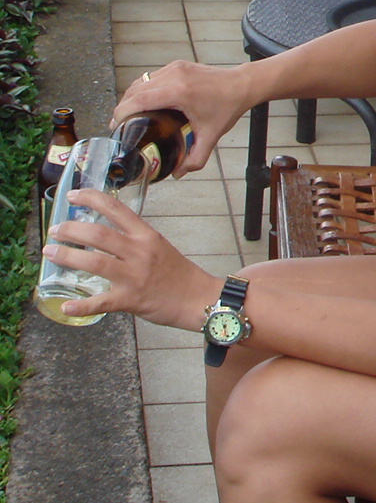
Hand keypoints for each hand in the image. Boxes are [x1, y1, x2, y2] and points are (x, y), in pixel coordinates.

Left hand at [43, 189, 218, 328]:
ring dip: (67, 256)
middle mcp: (139, 252)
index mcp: (146, 235)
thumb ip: (133, 240)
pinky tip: (65, 306)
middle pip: (98, 234)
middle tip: (54, 231)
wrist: (198, 297)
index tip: (72, 196)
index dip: (91, 199)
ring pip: (94, 262)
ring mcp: (134, 276)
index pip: (116, 209)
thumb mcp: (159, 246)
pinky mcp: (130, 300)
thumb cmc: (178, 272)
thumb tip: (103, 235)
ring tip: (50, 253)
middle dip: (70, 230)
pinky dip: (81, 305)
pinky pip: (101, 302)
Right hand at [113, 61, 255, 175]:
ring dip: (131, 97)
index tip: (115, 127)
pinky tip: (144, 103)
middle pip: (134, 91)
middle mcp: (173, 76)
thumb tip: (178, 173)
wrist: (242, 85)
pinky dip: (144, 89)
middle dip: (123, 108)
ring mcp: (174, 68)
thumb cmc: (227, 107)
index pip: (138, 100)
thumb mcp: (211, 136)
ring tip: (129, 115)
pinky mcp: (177, 65)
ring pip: (141, 81)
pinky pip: (152, 77)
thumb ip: (195, 158)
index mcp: (178, 92)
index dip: (122, 113)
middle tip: (120, 126)